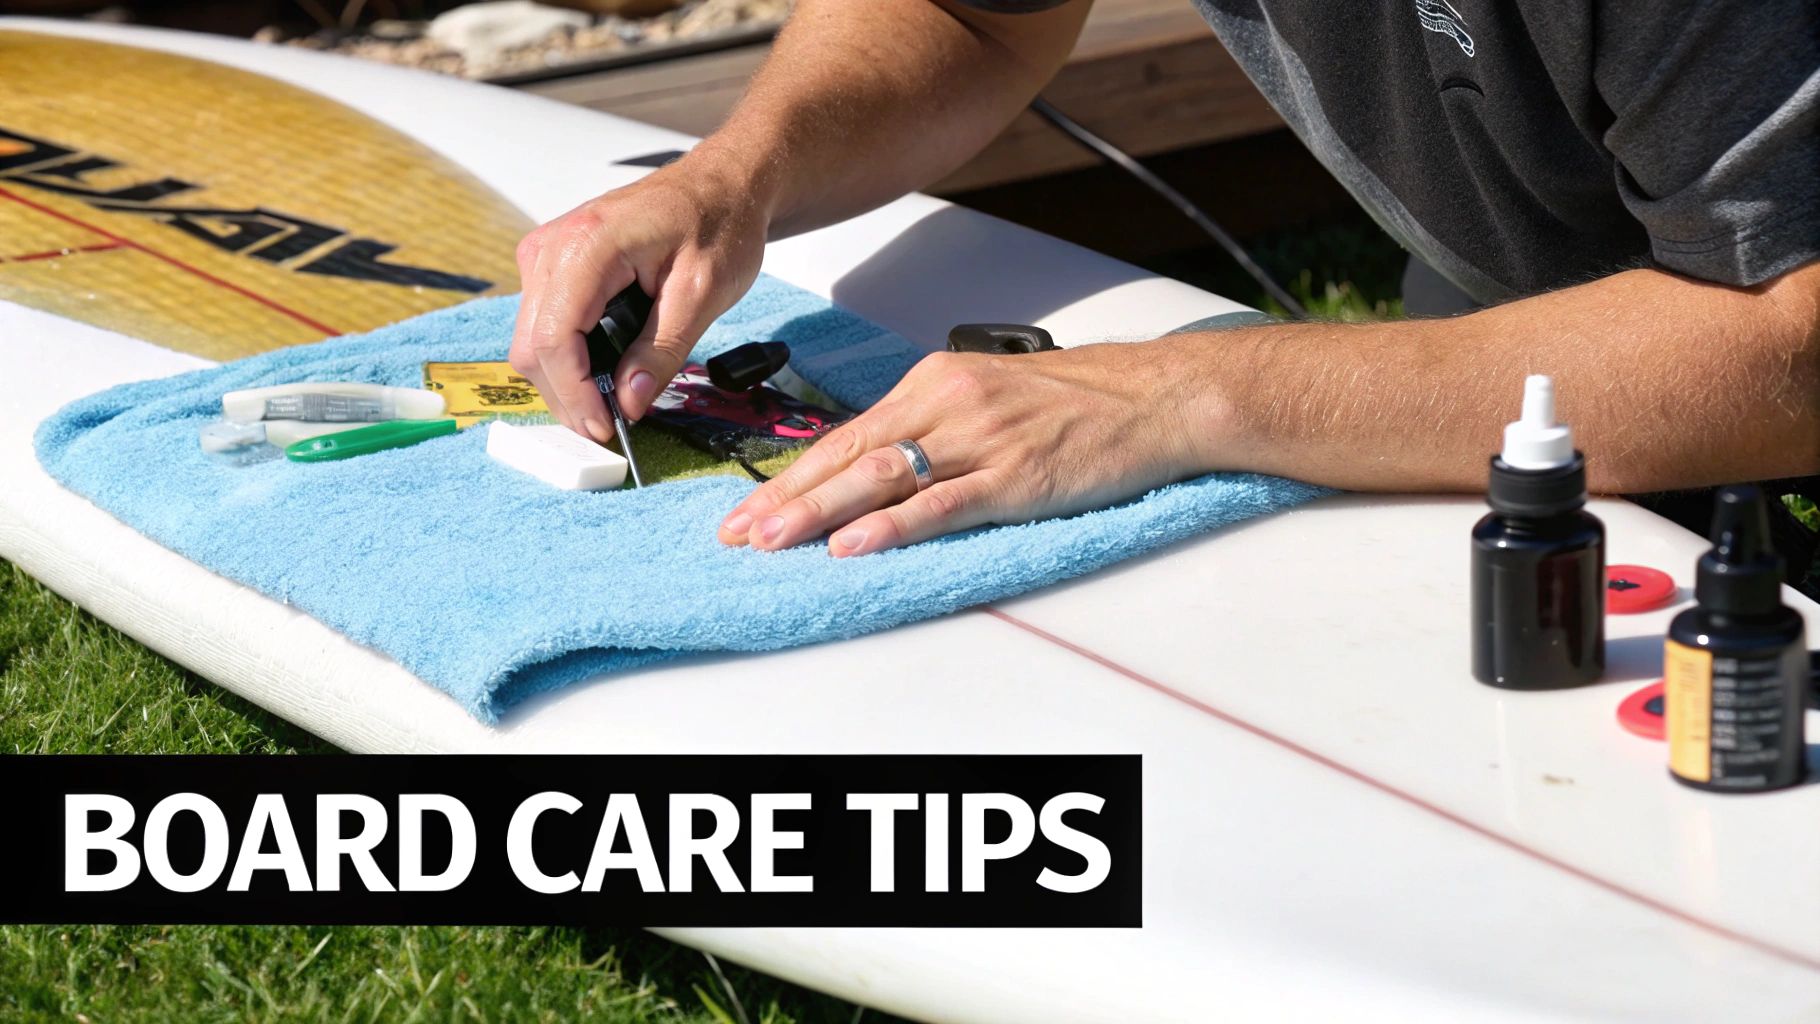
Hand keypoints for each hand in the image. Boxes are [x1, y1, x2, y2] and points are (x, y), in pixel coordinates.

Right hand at [509, 149, 771, 438]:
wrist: (720, 186)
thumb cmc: (717, 223)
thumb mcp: (704, 293)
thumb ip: (662, 351)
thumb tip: (629, 403)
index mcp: (588, 246)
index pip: (553, 339)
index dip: (574, 395)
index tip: (606, 428)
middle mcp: (553, 246)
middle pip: (532, 347)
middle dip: (568, 396)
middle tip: (612, 425)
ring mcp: (546, 254)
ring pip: (533, 341)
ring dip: (568, 380)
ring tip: (616, 398)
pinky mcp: (553, 265)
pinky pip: (545, 324)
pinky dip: (570, 357)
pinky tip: (608, 367)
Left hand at [717, 339, 1215, 555]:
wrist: (1153, 394)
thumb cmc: (1078, 398)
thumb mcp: (989, 394)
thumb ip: (933, 425)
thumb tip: (879, 464)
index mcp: (935, 382)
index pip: (847, 436)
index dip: (791, 476)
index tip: (748, 507)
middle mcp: (947, 405)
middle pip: (849, 456)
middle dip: (786, 499)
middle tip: (738, 533)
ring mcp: (979, 441)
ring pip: (882, 478)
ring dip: (819, 513)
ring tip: (773, 541)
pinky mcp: (1014, 478)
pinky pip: (942, 505)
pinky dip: (893, 525)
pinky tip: (855, 544)